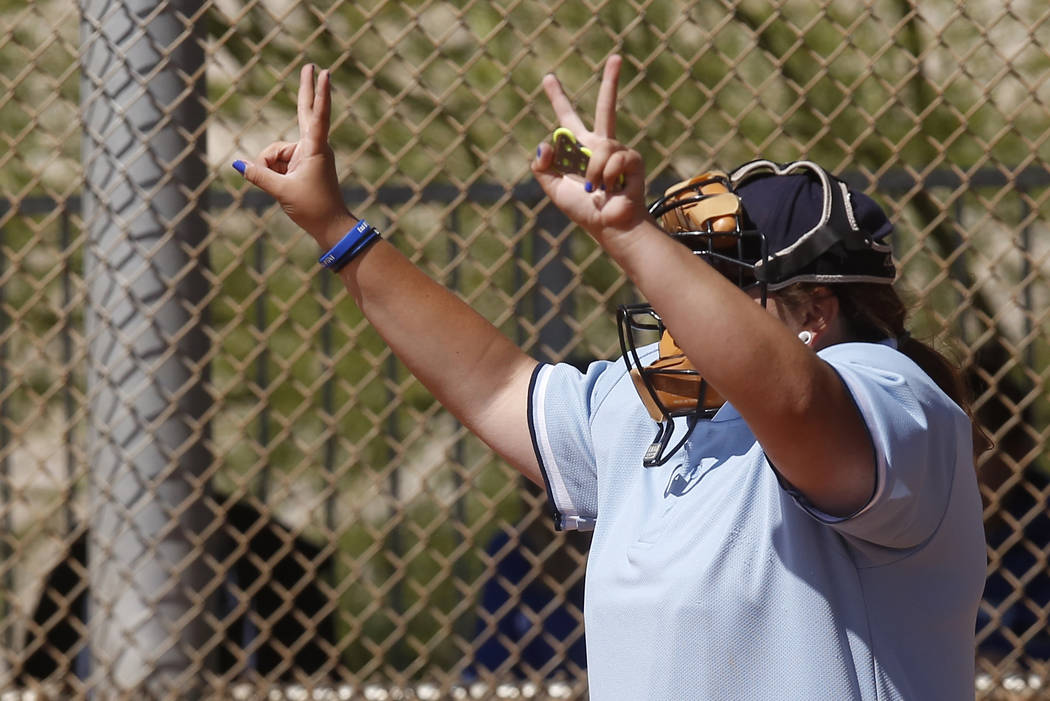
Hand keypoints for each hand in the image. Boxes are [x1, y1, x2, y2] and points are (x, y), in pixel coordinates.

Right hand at [237, 65, 353, 247]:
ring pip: (276, 152)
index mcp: (315, 148)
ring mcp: (308, 154)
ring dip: (270, 168)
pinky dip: (273, 173)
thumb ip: (259, 175)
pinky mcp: (302, 164)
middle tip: (311, 65)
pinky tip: (281, 187)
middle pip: (304, 112)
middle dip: (306, 89)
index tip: (323, 73)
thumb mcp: (282, 192)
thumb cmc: (313, 208)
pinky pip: (278, 162)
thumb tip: (239, 165)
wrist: (330, 226)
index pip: (317, 114)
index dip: (319, 92)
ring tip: (283, 187)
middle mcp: (313, 147)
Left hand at [532, 55, 649, 250]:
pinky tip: (612, 188)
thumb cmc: (583, 210)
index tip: (549, 79)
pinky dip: (607, 176)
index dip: (558, 99)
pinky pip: (614, 157)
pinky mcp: (634, 160)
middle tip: (616, 57)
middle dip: (612, 81)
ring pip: (600, 146)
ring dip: (593, 171)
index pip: (567, 118)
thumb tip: (546, 142)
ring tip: (596, 189)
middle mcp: (601, 145)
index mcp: (580, 148)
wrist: (608, 225)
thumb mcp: (552, 188)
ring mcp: (619, 151)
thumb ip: (541, 166)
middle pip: (605, 106)